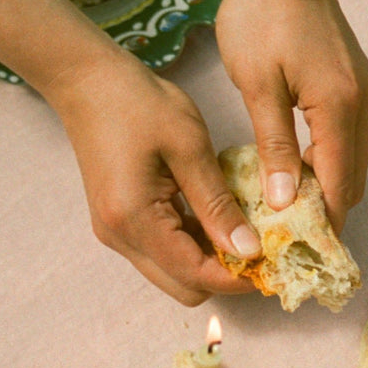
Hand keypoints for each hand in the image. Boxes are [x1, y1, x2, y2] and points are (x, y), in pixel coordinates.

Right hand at [45, 50, 261, 305]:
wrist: (89, 82)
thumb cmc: (142, 105)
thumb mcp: (189, 149)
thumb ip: (217, 205)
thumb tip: (249, 250)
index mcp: (134, 220)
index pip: (195, 275)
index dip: (239, 277)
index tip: (278, 262)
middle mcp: (120, 237)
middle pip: (183, 285)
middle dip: (226, 275)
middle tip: (267, 246)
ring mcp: (116, 231)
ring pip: (173, 271)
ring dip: (210, 259)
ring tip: (251, 230)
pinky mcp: (119, 220)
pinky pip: (163, 248)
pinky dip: (193, 242)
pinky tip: (221, 216)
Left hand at [215, 0, 367, 228]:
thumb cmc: (263, 13)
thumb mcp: (257, 84)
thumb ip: (272, 146)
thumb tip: (281, 202)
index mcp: (340, 108)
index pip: (338, 186)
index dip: (322, 225)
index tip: (298, 257)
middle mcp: (363, 104)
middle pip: (351, 178)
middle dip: (324, 213)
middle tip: (284, 242)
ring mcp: (363, 92)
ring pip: (350, 158)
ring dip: (324, 186)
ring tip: (283, 212)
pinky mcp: (353, 82)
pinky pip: (345, 136)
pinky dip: (325, 160)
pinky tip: (291, 168)